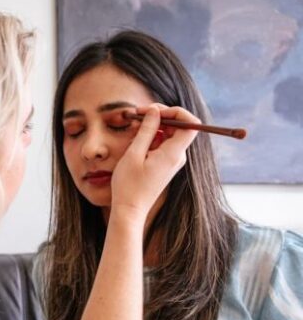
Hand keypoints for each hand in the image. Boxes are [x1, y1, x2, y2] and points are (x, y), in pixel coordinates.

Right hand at [110, 104, 198, 219]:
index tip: (155, 110)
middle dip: (160, 116)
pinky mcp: (165, 165)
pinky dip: (150, 138)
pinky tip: (135, 141)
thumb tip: (154, 111)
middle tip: (138, 113)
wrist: (130, 209)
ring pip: (168, 134)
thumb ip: (146, 130)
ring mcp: (172, 161)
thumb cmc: (129, 185)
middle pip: (178, 126)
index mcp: (173, 153)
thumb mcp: (134, 154)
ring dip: (152, 127)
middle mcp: (177, 156)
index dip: (176, 112)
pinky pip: (162, 144)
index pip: (190, 124)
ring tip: (132, 128)